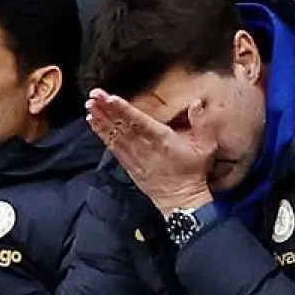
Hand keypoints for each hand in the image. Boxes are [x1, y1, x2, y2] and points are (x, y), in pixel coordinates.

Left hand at [86, 89, 213, 213]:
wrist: (182, 201)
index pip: (139, 122)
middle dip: (106, 109)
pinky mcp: (129, 166)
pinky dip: (102, 135)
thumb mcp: (206, 147)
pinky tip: (93, 123)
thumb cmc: (193, 172)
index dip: (124, 109)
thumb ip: (201, 123)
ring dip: (101, 119)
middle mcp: (145, 148)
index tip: (110, 98)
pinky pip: (113, 148)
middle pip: (122, 125)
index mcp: (162, 140)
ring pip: (114, 135)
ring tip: (89, 105)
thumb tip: (196, 102)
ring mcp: (135, 157)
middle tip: (94, 94)